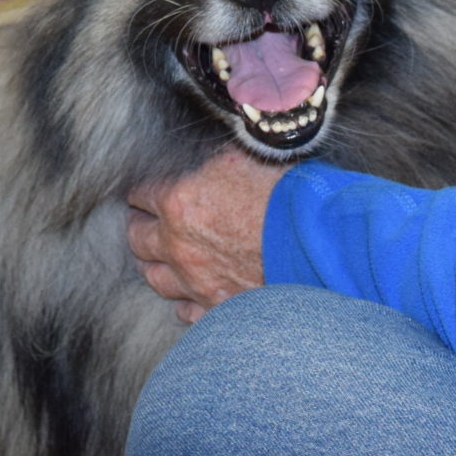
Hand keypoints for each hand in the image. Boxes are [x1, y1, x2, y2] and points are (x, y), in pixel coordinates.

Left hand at [126, 148, 285, 322]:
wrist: (318, 241)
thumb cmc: (285, 191)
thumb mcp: (241, 154)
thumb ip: (209, 155)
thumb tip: (198, 145)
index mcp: (177, 201)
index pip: (139, 195)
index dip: (144, 192)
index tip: (148, 192)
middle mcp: (178, 244)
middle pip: (138, 238)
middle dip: (140, 227)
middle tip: (146, 221)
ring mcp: (195, 281)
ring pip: (155, 277)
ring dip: (155, 264)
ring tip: (160, 256)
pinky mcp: (217, 307)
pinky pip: (185, 310)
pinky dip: (184, 300)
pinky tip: (188, 292)